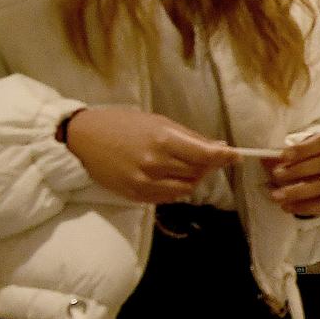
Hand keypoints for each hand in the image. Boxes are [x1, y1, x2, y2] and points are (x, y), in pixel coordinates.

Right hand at [64, 107, 235, 203]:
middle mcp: (155, 163)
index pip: (205, 155)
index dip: (225, 157)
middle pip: (199, 172)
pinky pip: (169, 197)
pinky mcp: (136, 195)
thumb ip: (189, 137)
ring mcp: (145, 182)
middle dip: (207, 165)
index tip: (236, 156)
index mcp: (162, 139)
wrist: (83, 138)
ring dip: (192, 178)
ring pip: (187, 187)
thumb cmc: (122, 124)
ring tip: (182, 165)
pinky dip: (177, 188)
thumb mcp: (158, 121)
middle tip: (203, 156)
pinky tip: (168, 176)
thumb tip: (219, 148)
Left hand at [261, 133, 319, 217]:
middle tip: (276, 175)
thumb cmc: (293, 162)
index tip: (282, 156)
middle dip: (298, 170)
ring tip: (276, 196)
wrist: (302, 179)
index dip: (303, 149)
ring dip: (298, 191)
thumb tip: (263, 157)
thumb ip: (275, 156)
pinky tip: (286, 206)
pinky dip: (304, 207)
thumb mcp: (283, 155)